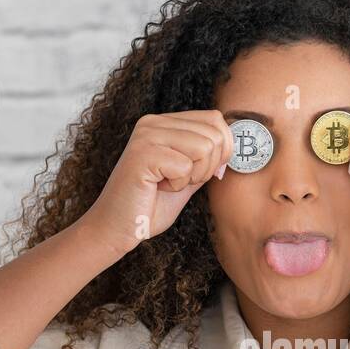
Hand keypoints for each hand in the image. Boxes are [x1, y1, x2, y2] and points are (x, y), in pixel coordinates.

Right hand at [78, 110, 232, 256]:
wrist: (117, 229)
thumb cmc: (150, 206)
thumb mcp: (187, 178)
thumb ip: (206, 159)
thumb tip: (232, 145)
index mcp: (164, 123)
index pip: (215, 119)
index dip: (222, 150)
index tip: (200, 173)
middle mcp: (153, 122)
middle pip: (214, 133)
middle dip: (208, 166)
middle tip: (180, 181)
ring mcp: (146, 135)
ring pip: (205, 147)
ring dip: (193, 176)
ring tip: (168, 184)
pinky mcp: (143, 153)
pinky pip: (186, 166)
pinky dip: (178, 185)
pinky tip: (157, 188)